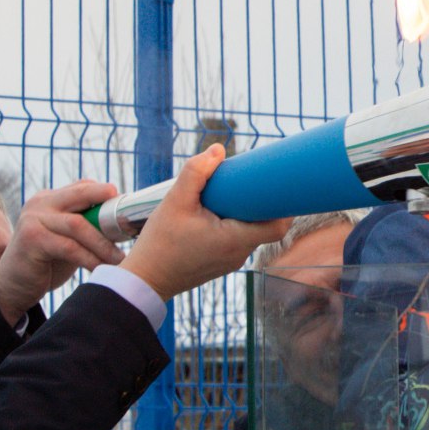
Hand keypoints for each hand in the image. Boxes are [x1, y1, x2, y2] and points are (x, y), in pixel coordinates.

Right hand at [0, 179, 123, 323]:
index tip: (129, 211)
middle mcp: (40, 203)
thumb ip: (85, 227)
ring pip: (78, 225)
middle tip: (130, 223)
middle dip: (109, 207)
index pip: (83, 187)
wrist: (12, 288)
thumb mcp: (67, 240)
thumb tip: (123, 224)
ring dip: (103, 244)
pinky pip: (69, 247)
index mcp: (49, 199)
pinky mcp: (32, 239)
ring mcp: (34, 219)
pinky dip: (90, 259)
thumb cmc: (45, 264)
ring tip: (120, 259)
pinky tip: (102, 269)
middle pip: (81, 195)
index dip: (107, 196)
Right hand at [121, 145, 291, 299]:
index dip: (283, 204)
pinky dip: (232, 224)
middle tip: (244, 182)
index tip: (274, 184)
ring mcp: (232, 261)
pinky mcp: (222, 263)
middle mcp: (239, 254)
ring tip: (225, 195)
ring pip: (250, 231)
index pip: (278, 225)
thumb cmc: (160, 243)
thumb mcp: (174, 201)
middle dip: (258, 201)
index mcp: (235, 240)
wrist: (146, 279)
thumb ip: (196, 172)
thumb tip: (218, 150)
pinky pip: (237, 239)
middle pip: (264, 224)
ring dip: (243, 213)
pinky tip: (215, 212)